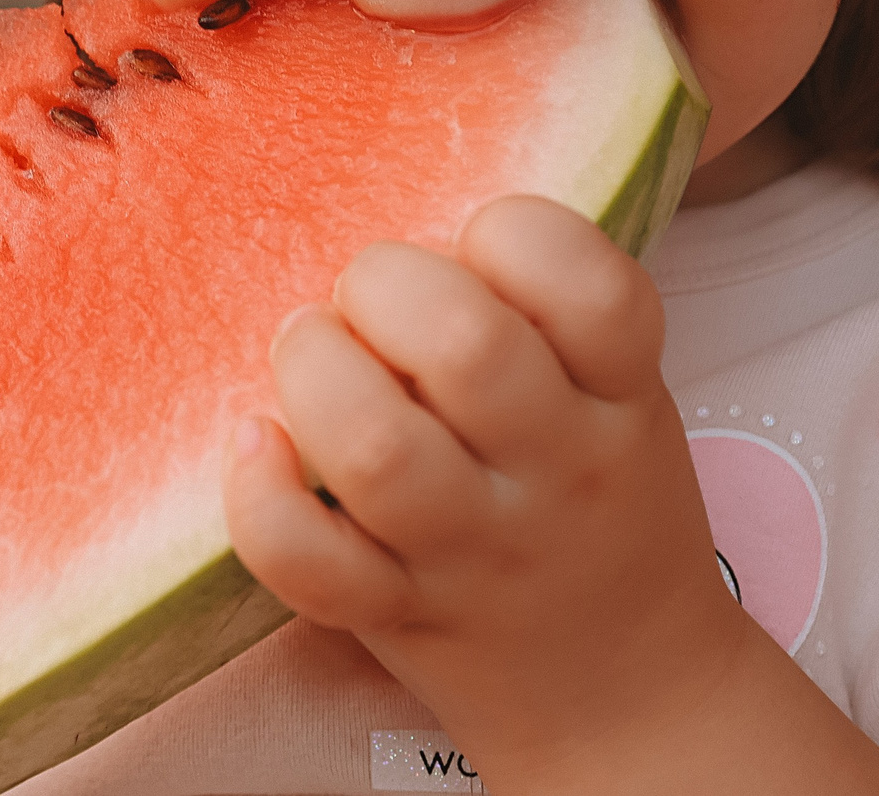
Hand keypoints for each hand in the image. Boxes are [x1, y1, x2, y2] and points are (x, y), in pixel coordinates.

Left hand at [223, 195, 753, 789]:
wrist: (626, 694)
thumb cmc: (601, 503)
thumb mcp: (622, 394)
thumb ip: (549, 309)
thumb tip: (415, 183)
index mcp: (621, 397)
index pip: (592, 286)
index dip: (516, 231)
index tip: (478, 242)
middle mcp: (554, 472)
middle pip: (466, 348)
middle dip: (388, 286)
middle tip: (368, 296)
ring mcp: (472, 552)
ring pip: (376, 450)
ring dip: (318, 373)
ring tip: (307, 350)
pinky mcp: (395, 617)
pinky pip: (306, 563)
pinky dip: (258, 496)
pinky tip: (252, 445)